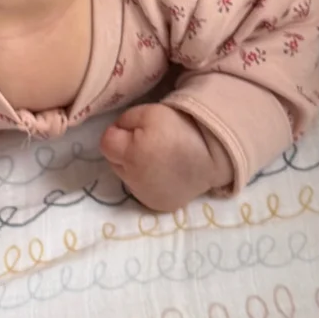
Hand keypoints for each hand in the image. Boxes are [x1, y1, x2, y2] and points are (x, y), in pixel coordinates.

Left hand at [100, 102, 232, 212]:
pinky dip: (147, 182)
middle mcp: (134, 180)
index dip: (118, 133)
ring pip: (126, 177)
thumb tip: (114, 132)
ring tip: (157, 158)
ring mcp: (145, 196)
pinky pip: (141, 191)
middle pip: (114, 162)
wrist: (212, 153)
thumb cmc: (180, 128)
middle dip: (124, 151)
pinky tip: (162, 173)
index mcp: (131, 154)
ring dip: (134, 168)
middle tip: (147, 142)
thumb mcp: (149, 112)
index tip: (134, 129)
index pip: (106, 143)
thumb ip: (124, 121)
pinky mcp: (157, 205)